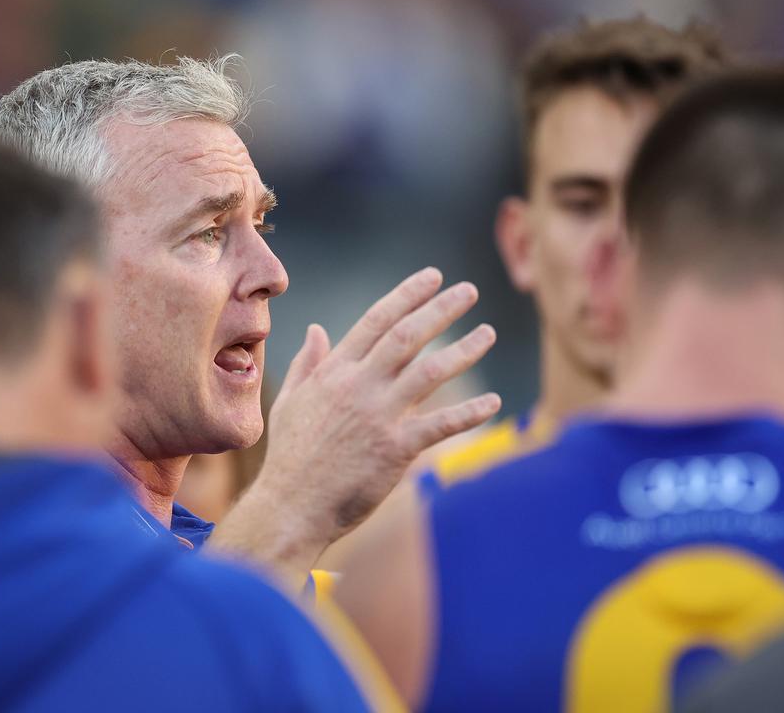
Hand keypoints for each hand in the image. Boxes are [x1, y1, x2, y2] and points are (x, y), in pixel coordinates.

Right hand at [212, 268, 498, 583]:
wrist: (292, 506)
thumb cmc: (290, 456)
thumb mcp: (290, 401)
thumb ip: (306, 363)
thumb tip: (316, 329)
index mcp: (335, 371)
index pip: (377, 319)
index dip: (408, 295)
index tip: (434, 277)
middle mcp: (359, 386)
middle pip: (407, 335)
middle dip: (441, 308)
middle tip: (469, 291)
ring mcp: (379, 416)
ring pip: (429, 371)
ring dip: (463, 350)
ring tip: (488, 333)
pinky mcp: (395, 449)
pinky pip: (441, 425)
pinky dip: (469, 413)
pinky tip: (494, 402)